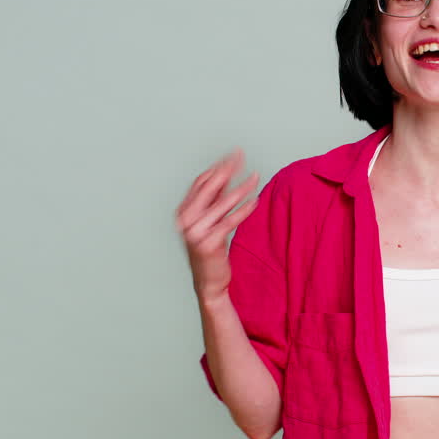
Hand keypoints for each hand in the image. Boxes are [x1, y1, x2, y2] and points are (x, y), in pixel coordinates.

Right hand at [175, 150, 259, 303]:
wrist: (208, 282)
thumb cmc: (210, 251)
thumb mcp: (209, 222)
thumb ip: (214, 202)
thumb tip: (227, 176)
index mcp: (183, 212)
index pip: (201, 182)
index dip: (218, 167)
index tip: (233, 155)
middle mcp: (186, 220)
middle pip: (209, 187)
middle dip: (228, 169)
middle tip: (242, 156)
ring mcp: (195, 232)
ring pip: (222, 203)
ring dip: (242, 188)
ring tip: (256, 177)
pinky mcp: (209, 243)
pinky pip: (230, 221)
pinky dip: (244, 210)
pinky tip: (256, 200)